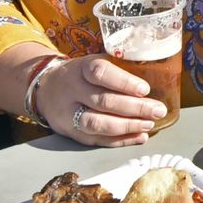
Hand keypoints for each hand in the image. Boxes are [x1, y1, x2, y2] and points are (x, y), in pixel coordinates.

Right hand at [32, 54, 163, 146]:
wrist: (45, 89)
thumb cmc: (81, 75)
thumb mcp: (93, 62)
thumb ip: (118, 67)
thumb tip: (157, 75)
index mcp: (80, 68)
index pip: (100, 72)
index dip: (123, 82)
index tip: (145, 89)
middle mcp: (72, 91)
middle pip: (102, 101)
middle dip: (134, 108)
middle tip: (157, 110)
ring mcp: (69, 114)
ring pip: (97, 124)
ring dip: (127, 126)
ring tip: (149, 125)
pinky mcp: (72, 133)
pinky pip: (97, 140)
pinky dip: (121, 141)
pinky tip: (139, 137)